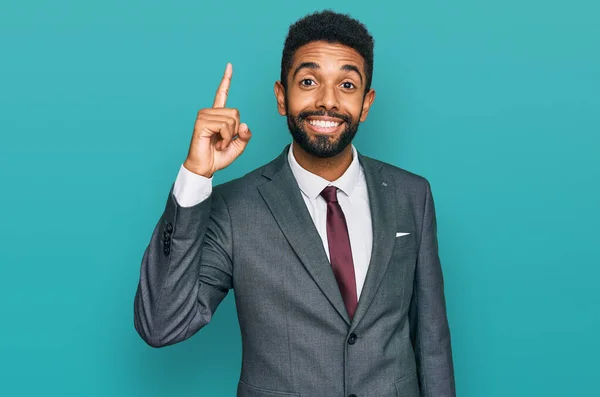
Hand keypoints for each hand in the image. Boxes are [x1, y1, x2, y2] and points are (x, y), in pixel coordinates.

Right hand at [183, 63, 251, 177]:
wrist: (205, 168)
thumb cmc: (218, 156)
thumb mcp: (238, 146)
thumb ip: (245, 135)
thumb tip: (243, 124)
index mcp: (217, 115)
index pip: (222, 94)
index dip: (226, 80)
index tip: (229, 66)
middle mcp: (209, 112)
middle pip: (236, 113)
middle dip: (235, 131)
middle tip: (224, 142)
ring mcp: (204, 116)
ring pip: (231, 120)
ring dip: (229, 137)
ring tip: (219, 144)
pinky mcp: (201, 123)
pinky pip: (224, 126)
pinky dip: (225, 139)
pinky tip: (216, 144)